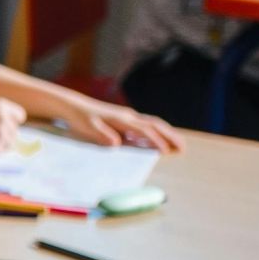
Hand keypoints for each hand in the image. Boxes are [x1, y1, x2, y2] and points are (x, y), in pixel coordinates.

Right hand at [0, 97, 25, 155]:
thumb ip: (3, 115)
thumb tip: (19, 129)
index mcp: (0, 106)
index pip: (20, 116)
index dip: (13, 121)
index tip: (6, 124)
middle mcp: (2, 119)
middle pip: (16, 131)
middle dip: (6, 133)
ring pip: (11, 142)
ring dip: (2, 142)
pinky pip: (3, 150)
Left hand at [52, 94, 184, 153]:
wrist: (75, 107)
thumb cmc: (81, 119)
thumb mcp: (88, 128)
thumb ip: (102, 135)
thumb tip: (116, 143)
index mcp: (122, 119)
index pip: (144, 130)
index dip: (155, 141)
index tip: (165, 152)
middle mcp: (129, 116)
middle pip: (155, 125)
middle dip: (170, 136)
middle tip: (183, 148)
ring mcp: (129, 117)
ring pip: (154, 124)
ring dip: (168, 134)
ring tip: (179, 145)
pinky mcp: (127, 120)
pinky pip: (147, 126)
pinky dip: (158, 133)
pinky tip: (162, 141)